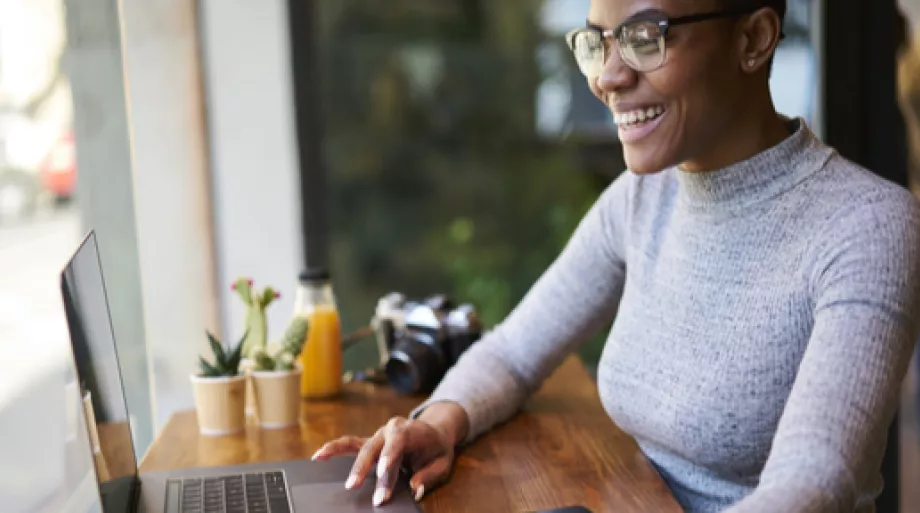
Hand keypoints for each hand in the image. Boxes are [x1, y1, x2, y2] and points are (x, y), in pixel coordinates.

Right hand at [311, 416, 456, 505]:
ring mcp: (378, 435)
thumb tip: (415, 489)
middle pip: (375, 447)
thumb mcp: (443, 463)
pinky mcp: (370, 442)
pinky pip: (350, 444)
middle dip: (365, 469)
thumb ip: (429, 476)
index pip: (398, 441)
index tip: (382, 473)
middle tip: (356, 487)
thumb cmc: (437, 449)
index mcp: (411, 430)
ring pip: (361, 447)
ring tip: (342, 480)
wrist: (434, 431)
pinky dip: (334, 449)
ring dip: (351, 464)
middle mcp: (391, 429)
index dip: (389, 456)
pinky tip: (319, 457)